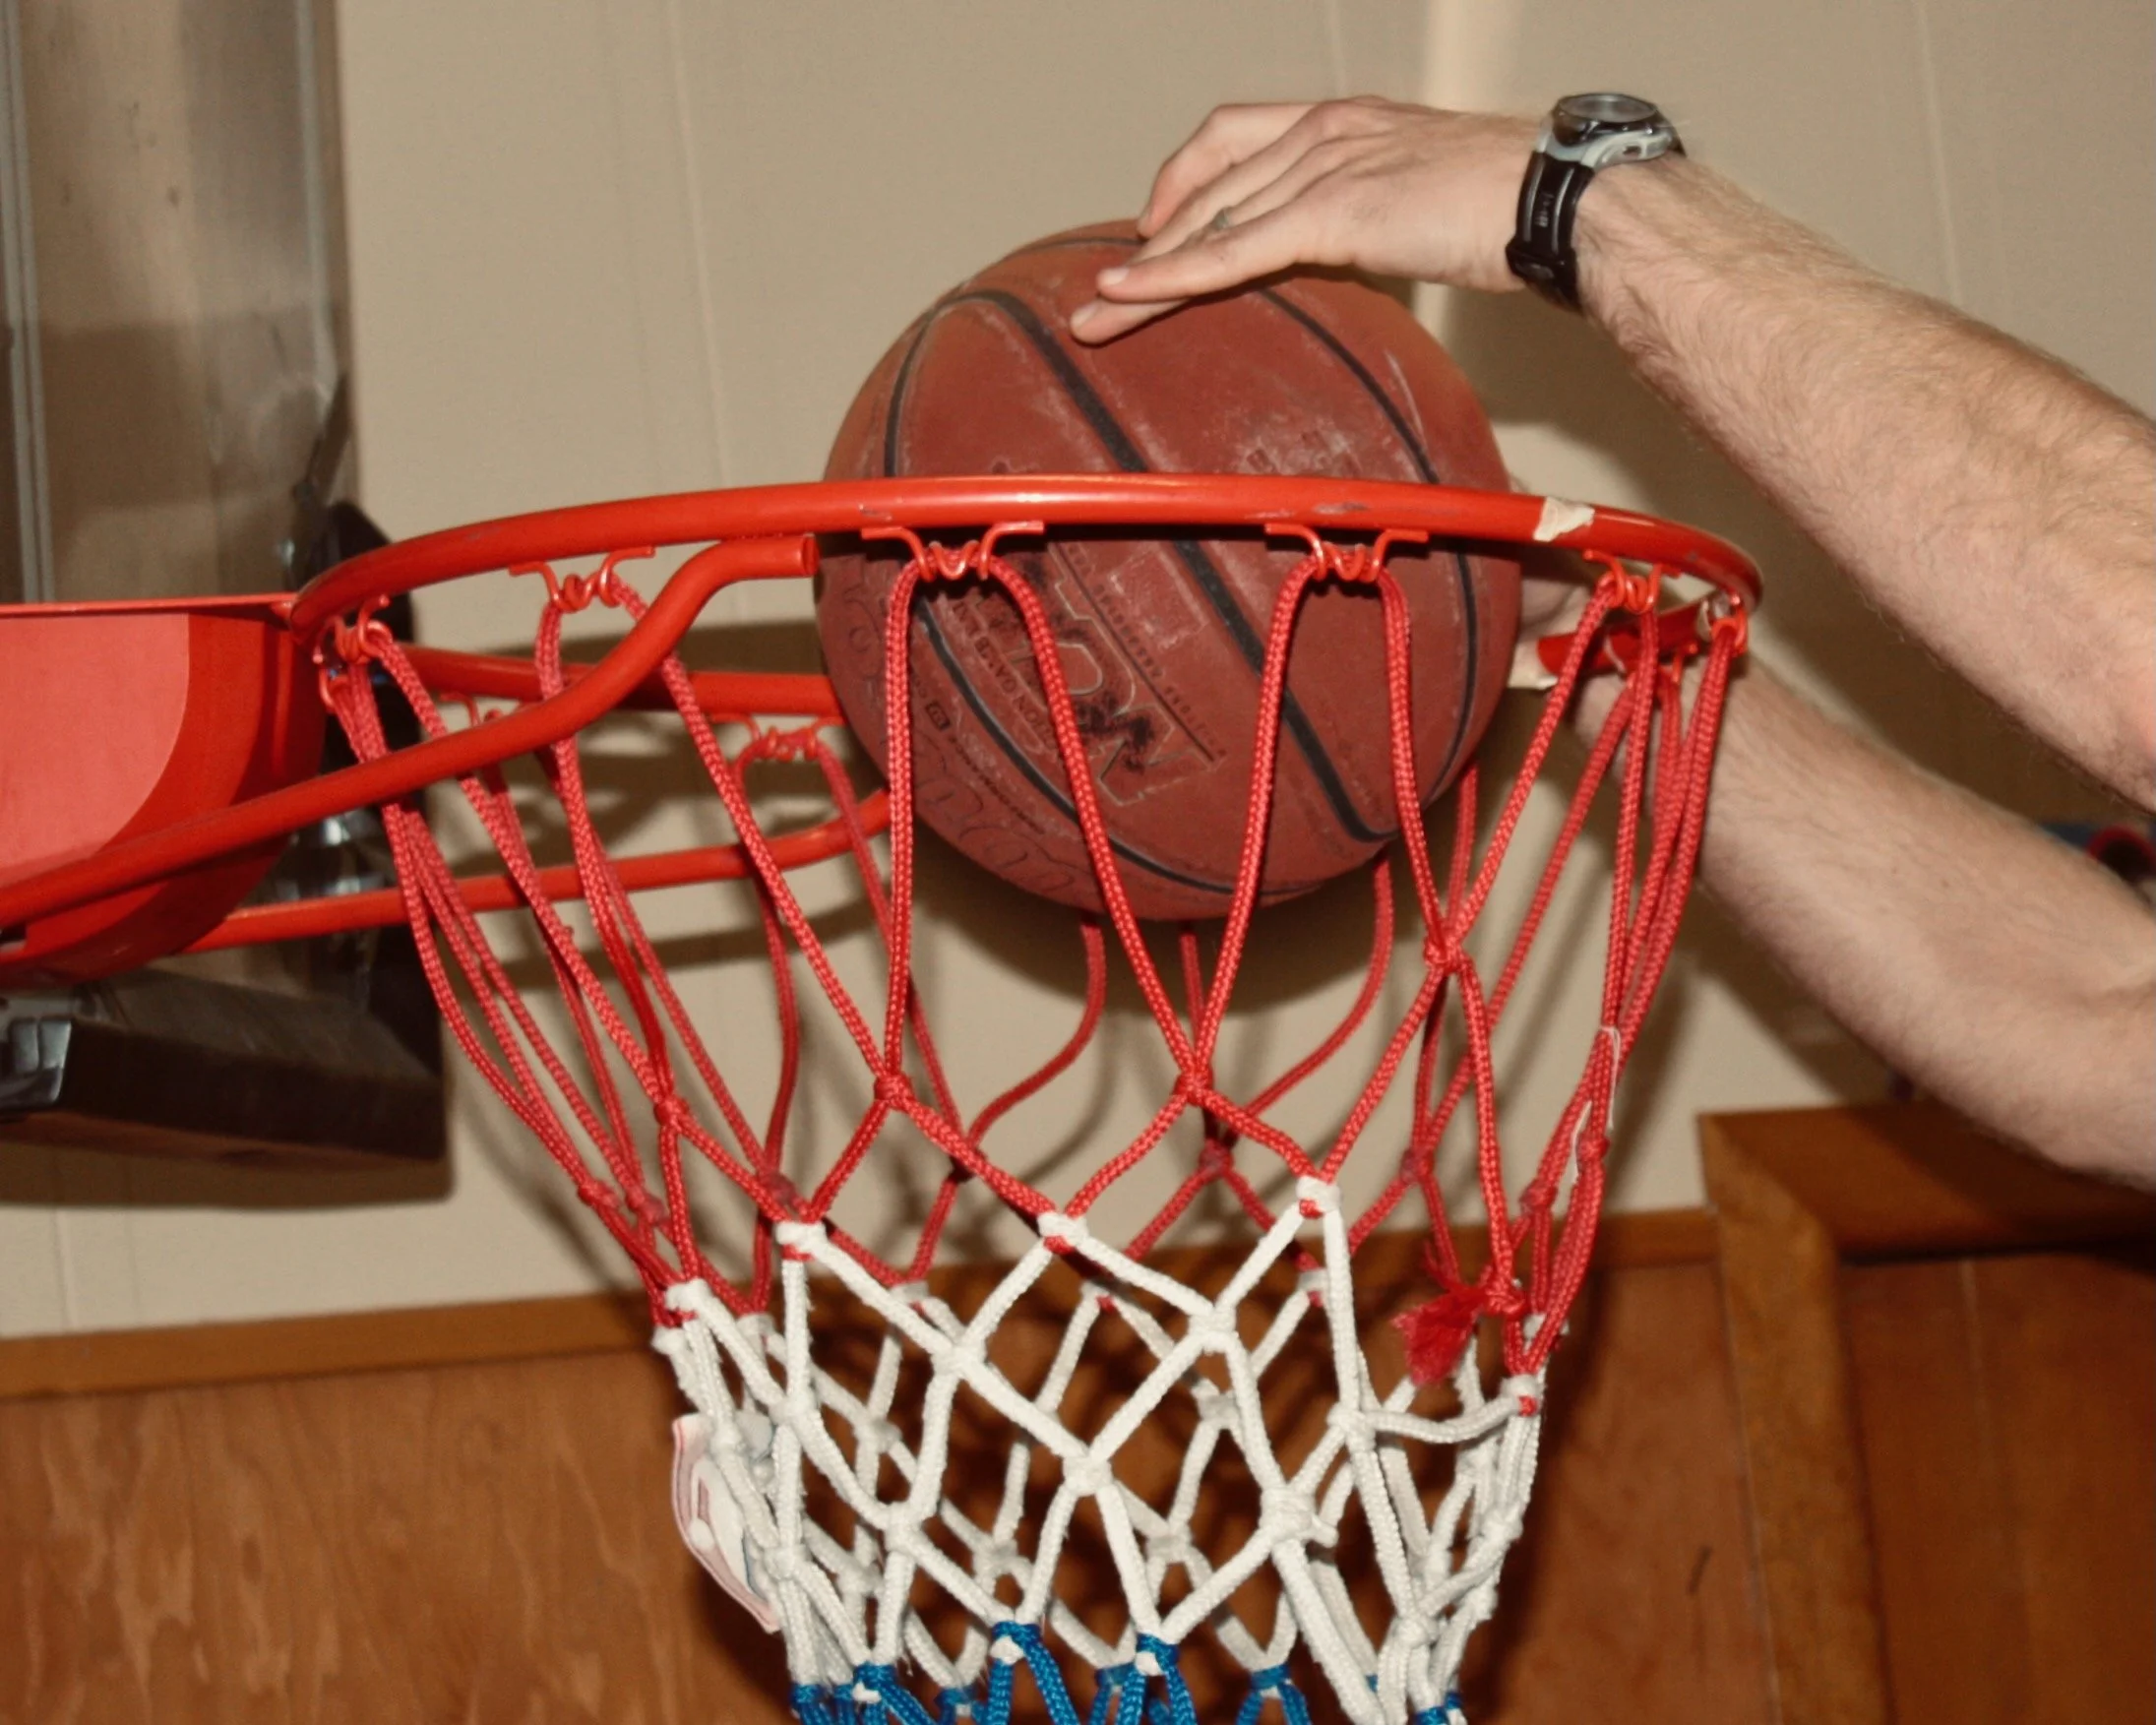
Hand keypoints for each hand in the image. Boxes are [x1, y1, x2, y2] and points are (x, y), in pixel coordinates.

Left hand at [1069, 98, 1537, 344]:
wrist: (1557, 198)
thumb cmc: (1513, 205)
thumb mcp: (1423, 199)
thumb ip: (1371, 217)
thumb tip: (1353, 255)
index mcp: (1345, 120)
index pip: (1237, 140)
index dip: (1185, 182)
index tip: (1155, 226)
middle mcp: (1324, 131)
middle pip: (1210, 183)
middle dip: (1152, 238)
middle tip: (1106, 290)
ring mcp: (1325, 166)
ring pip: (1211, 220)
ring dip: (1147, 274)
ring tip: (1095, 316)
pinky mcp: (1333, 212)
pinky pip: (1234, 251)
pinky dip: (1173, 277)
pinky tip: (1128, 296)